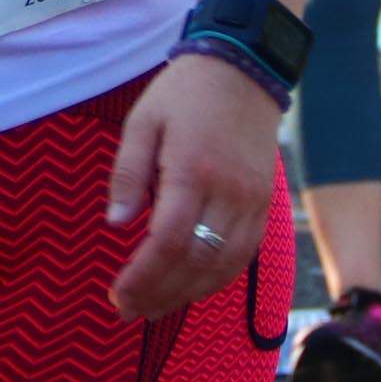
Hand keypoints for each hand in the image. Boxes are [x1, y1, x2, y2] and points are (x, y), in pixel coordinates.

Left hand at [102, 52, 284, 322]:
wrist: (244, 71)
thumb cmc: (184, 94)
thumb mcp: (142, 122)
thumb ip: (128, 173)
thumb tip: (116, 222)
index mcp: (193, 170)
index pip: (169, 242)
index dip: (143, 276)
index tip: (118, 293)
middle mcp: (229, 192)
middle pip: (196, 262)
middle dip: (160, 294)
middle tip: (128, 310)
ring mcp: (253, 202)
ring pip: (223, 266)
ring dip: (187, 294)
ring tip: (153, 308)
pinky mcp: (265, 205)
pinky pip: (243, 255)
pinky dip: (216, 279)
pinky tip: (191, 288)